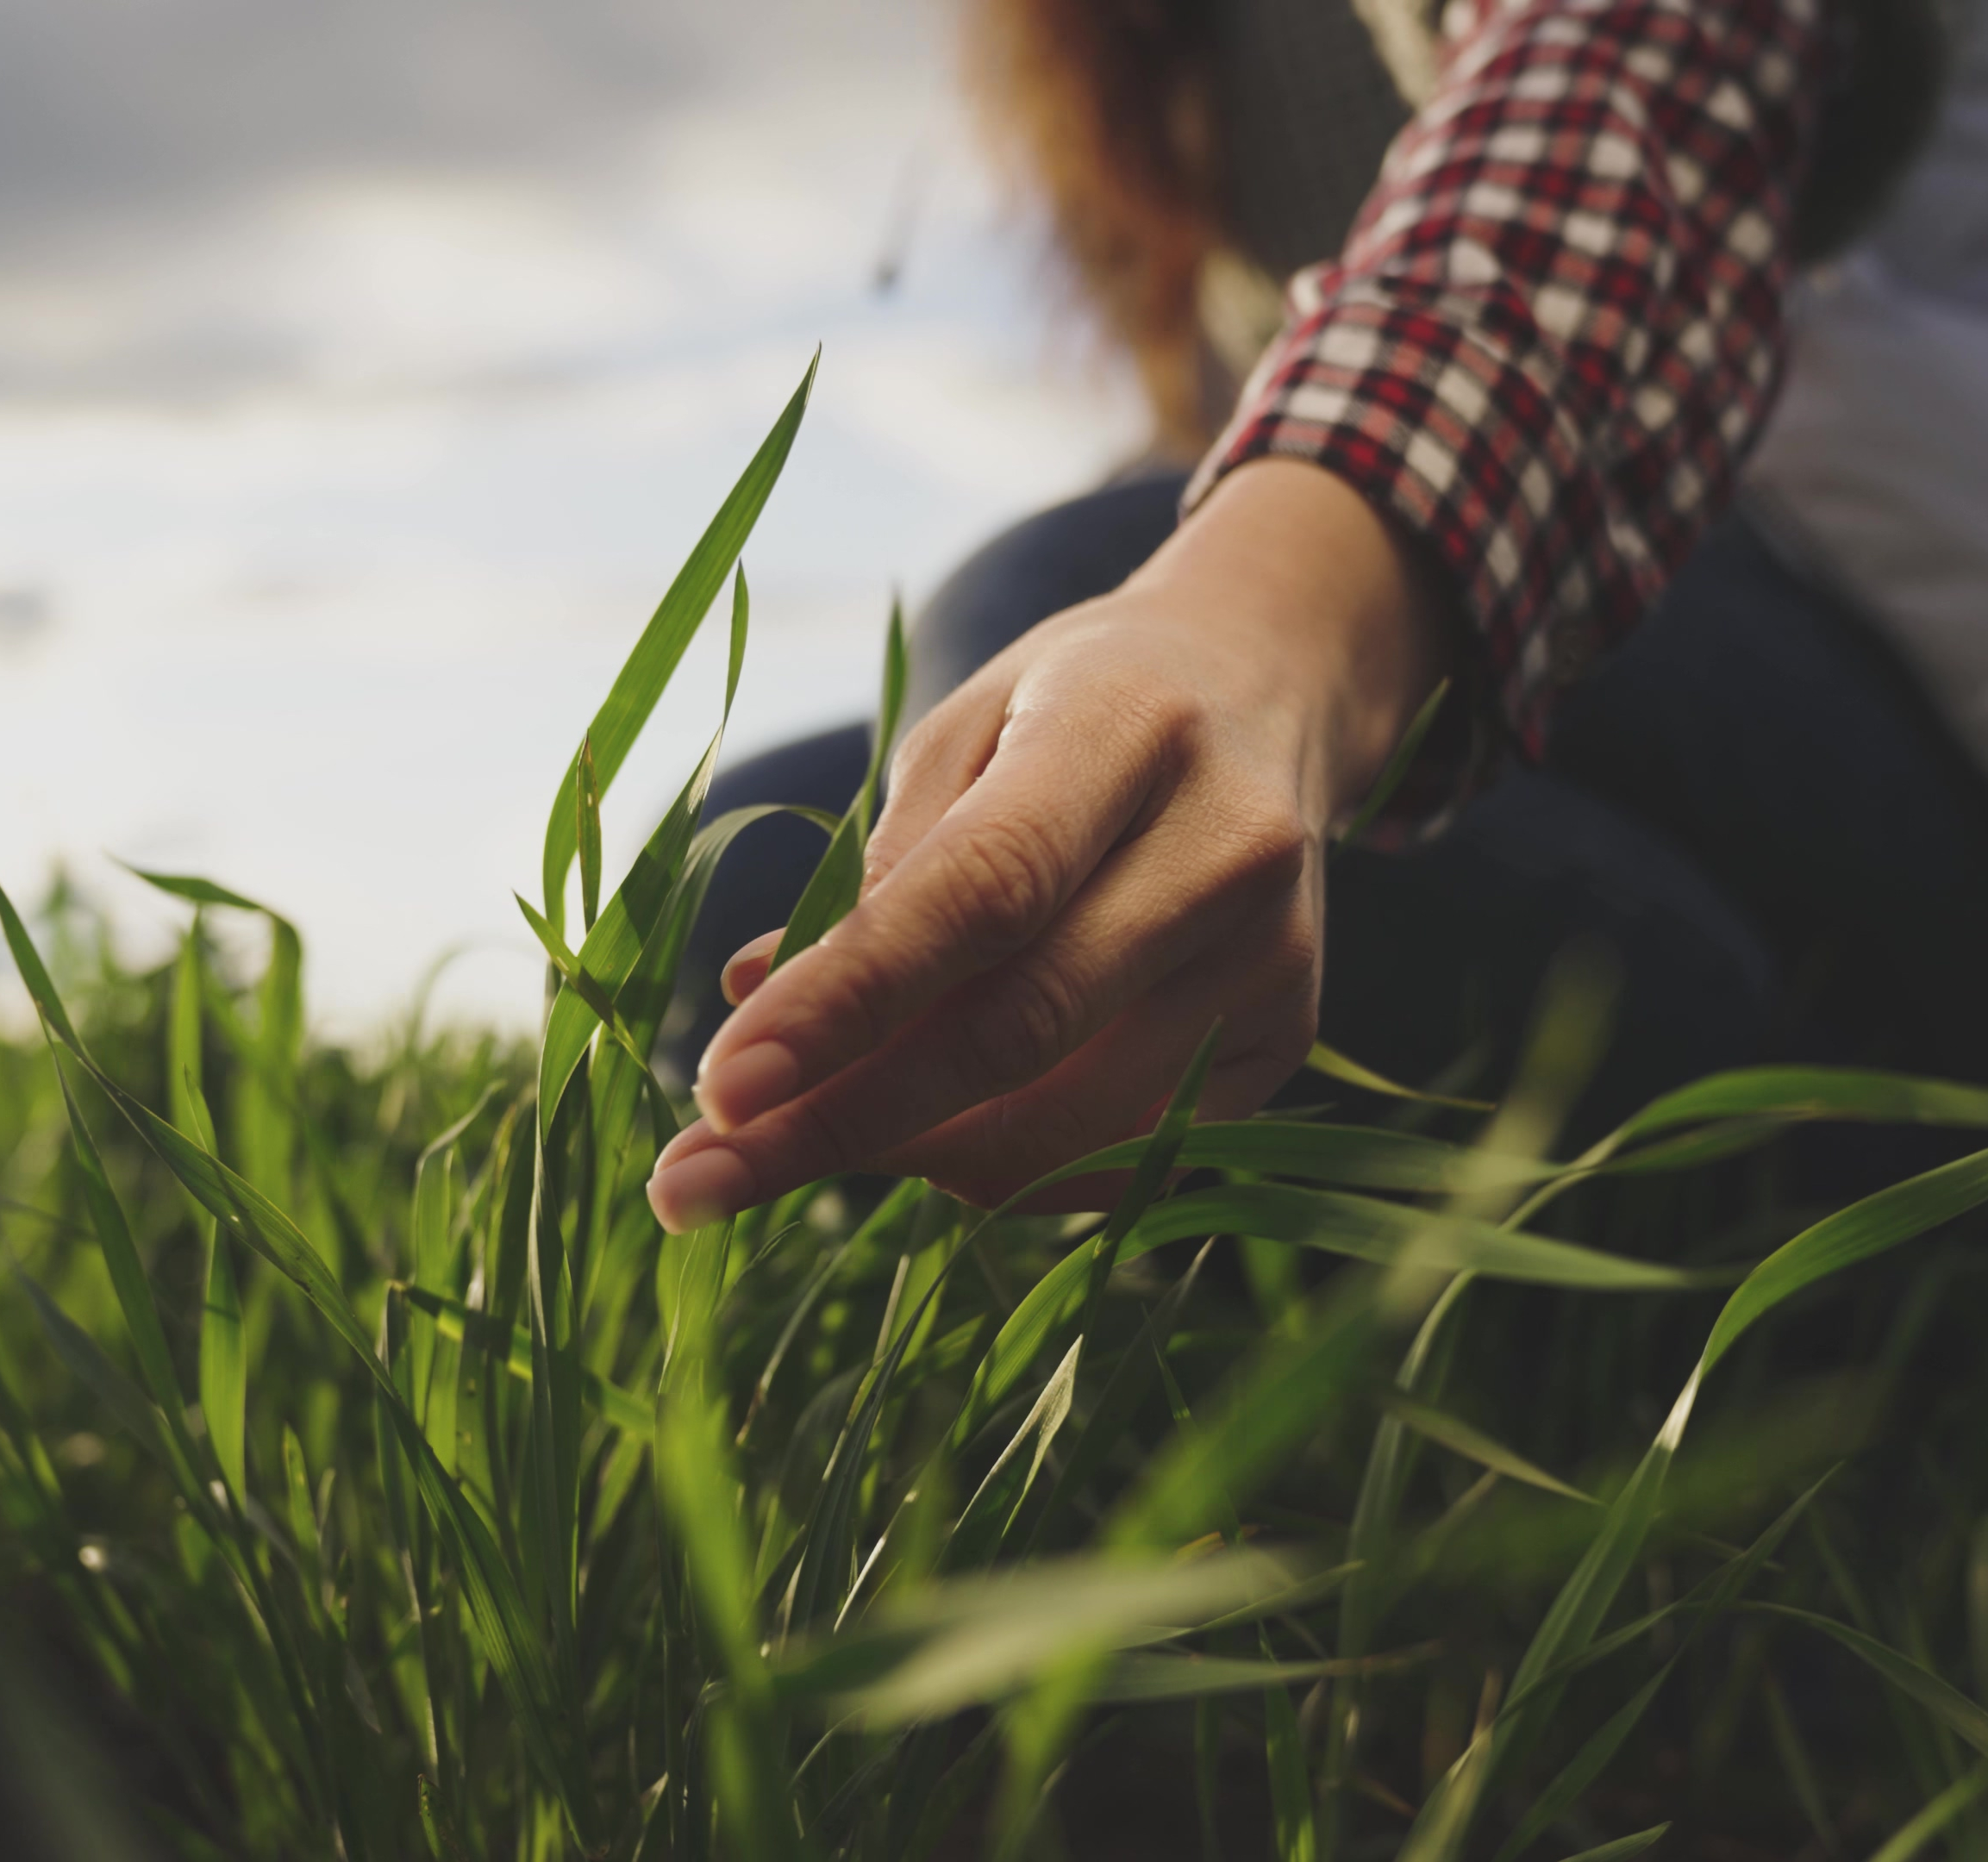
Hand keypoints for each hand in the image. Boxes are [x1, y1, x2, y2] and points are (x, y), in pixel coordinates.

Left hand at [646, 459, 1448, 1227]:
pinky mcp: (1291, 1038)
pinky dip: (1002, 1169)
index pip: (980, 894)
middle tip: (695, 1183)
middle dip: (842, 1121)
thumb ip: (876, 870)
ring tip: (788, 1150)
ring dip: (908, 1158)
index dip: (844, 1002)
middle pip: (1021, 1029)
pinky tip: (917, 1140)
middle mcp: (1228, 849)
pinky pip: (1125, 1155)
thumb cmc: (1074, 707)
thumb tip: (754, 1007)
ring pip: (1069, 1121)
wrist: (1265, 688)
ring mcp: (1275, 957)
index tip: (719, 1087)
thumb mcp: (963, 728)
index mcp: (1128, 730)